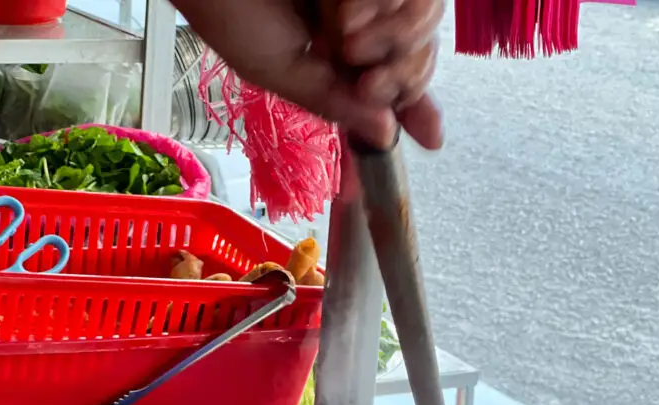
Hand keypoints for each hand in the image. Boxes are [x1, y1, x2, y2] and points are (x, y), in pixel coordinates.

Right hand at [178, 0, 443, 149]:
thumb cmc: (227, 9)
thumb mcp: (279, 73)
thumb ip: (333, 102)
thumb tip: (387, 136)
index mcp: (341, 52)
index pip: (398, 81)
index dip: (418, 107)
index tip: (432, 137)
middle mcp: (362, 16)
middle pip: (422, 53)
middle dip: (403, 77)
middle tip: (365, 84)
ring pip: (424, 17)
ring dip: (394, 36)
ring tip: (344, 36)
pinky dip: (384, 5)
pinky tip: (345, 12)